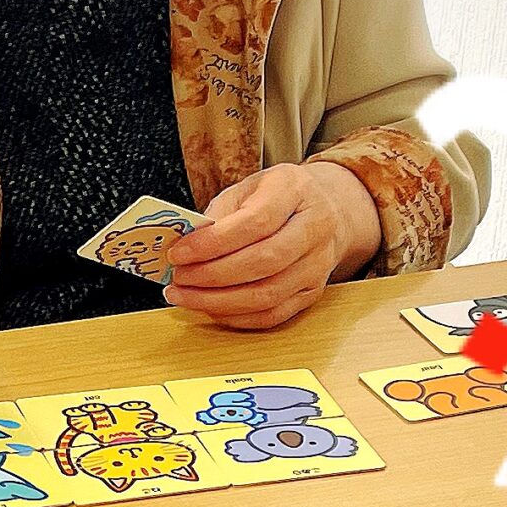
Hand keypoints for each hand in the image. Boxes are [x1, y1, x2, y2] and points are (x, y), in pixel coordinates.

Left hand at [164, 162, 380, 330]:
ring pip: (267, 294)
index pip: (256, 222)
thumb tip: (183, 247)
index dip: (212, 243)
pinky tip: (209, 307)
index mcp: (295, 190)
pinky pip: (272, 314)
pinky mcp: (313, 291)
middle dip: (211, 275)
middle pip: (263, 261)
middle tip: (178, 277)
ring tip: (184, 296)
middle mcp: (315, 227)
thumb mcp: (246, 190)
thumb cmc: (277, 198)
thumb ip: (217, 215)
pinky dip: (235, 316)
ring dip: (217, 301)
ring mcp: (318, 263)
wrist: (327, 210)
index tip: (179, 253)